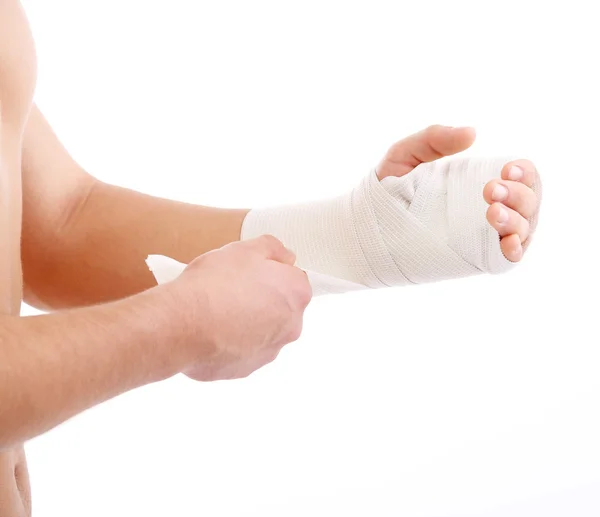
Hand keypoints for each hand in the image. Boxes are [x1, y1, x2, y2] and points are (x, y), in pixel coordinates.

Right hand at [168, 235, 311, 380]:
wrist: (181, 324)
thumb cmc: (213, 284)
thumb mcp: (244, 249)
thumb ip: (273, 249)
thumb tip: (284, 257)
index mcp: (296, 293)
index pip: (293, 279)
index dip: (270, 273)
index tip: (250, 272)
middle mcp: (290, 326)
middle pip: (281, 308)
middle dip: (262, 300)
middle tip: (232, 290)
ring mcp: (269, 351)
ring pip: (262, 332)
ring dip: (247, 323)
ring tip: (217, 312)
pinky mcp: (246, 369)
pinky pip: (242, 352)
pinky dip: (231, 343)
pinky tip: (210, 332)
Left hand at [376, 125, 539, 261]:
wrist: (363, 228)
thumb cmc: (387, 190)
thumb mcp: (405, 155)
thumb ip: (433, 139)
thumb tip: (472, 133)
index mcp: (479, 181)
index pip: (520, 176)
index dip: (523, 172)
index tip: (507, 170)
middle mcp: (489, 207)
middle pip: (527, 201)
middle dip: (519, 194)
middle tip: (490, 190)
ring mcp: (484, 235)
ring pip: (522, 229)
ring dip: (517, 220)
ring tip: (492, 212)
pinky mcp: (475, 259)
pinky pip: (507, 259)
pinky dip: (515, 251)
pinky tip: (508, 243)